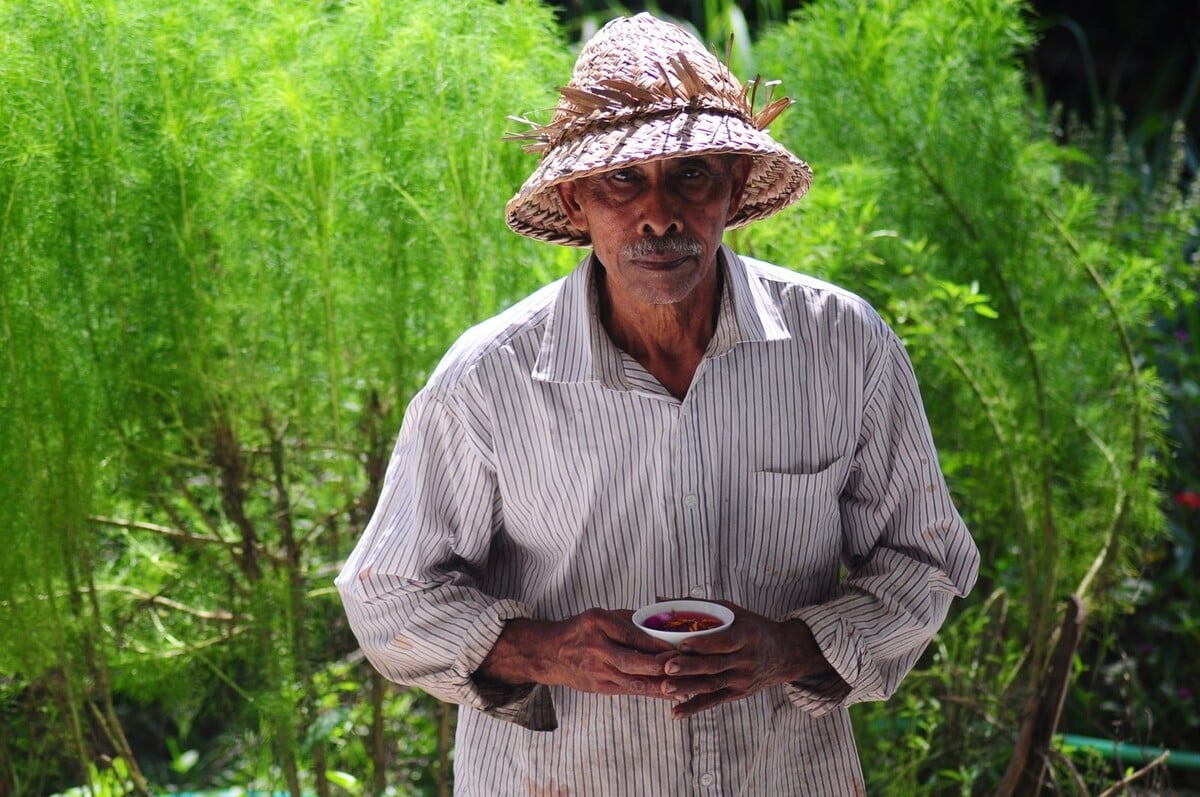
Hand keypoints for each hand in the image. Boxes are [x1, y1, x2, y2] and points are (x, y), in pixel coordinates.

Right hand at [475, 608, 676, 698]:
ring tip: (684, 686)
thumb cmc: (580, 630)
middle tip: (685, 667)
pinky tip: (669, 693)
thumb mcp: (600, 615)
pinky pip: (629, 691)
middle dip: (660, 666)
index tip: (678, 647)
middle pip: (632, 661)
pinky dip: (650, 692)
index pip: (632, 634)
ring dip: (660, 685)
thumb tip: (662, 622)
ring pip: (633, 681)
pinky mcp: (599, 686)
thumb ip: (629, 618)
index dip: (657, 644)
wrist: (550, 654)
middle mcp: (596, 647)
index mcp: (597, 623)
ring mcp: (596, 670)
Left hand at [659, 601, 836, 718]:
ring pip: (712, 685)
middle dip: (691, 667)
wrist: (785, 654)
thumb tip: (661, 598)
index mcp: (748, 636)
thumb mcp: (734, 612)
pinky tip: (675, 712)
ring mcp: (742, 679)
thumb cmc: (753, 627)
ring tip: (665, 688)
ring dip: (688, 688)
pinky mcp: (738, 693)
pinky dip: (694, 707)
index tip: (682, 644)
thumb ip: (700, 607)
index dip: (704, 644)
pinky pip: (714, 701)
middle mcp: (747, 659)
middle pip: (716, 665)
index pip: (725, 642)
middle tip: (667, 668)